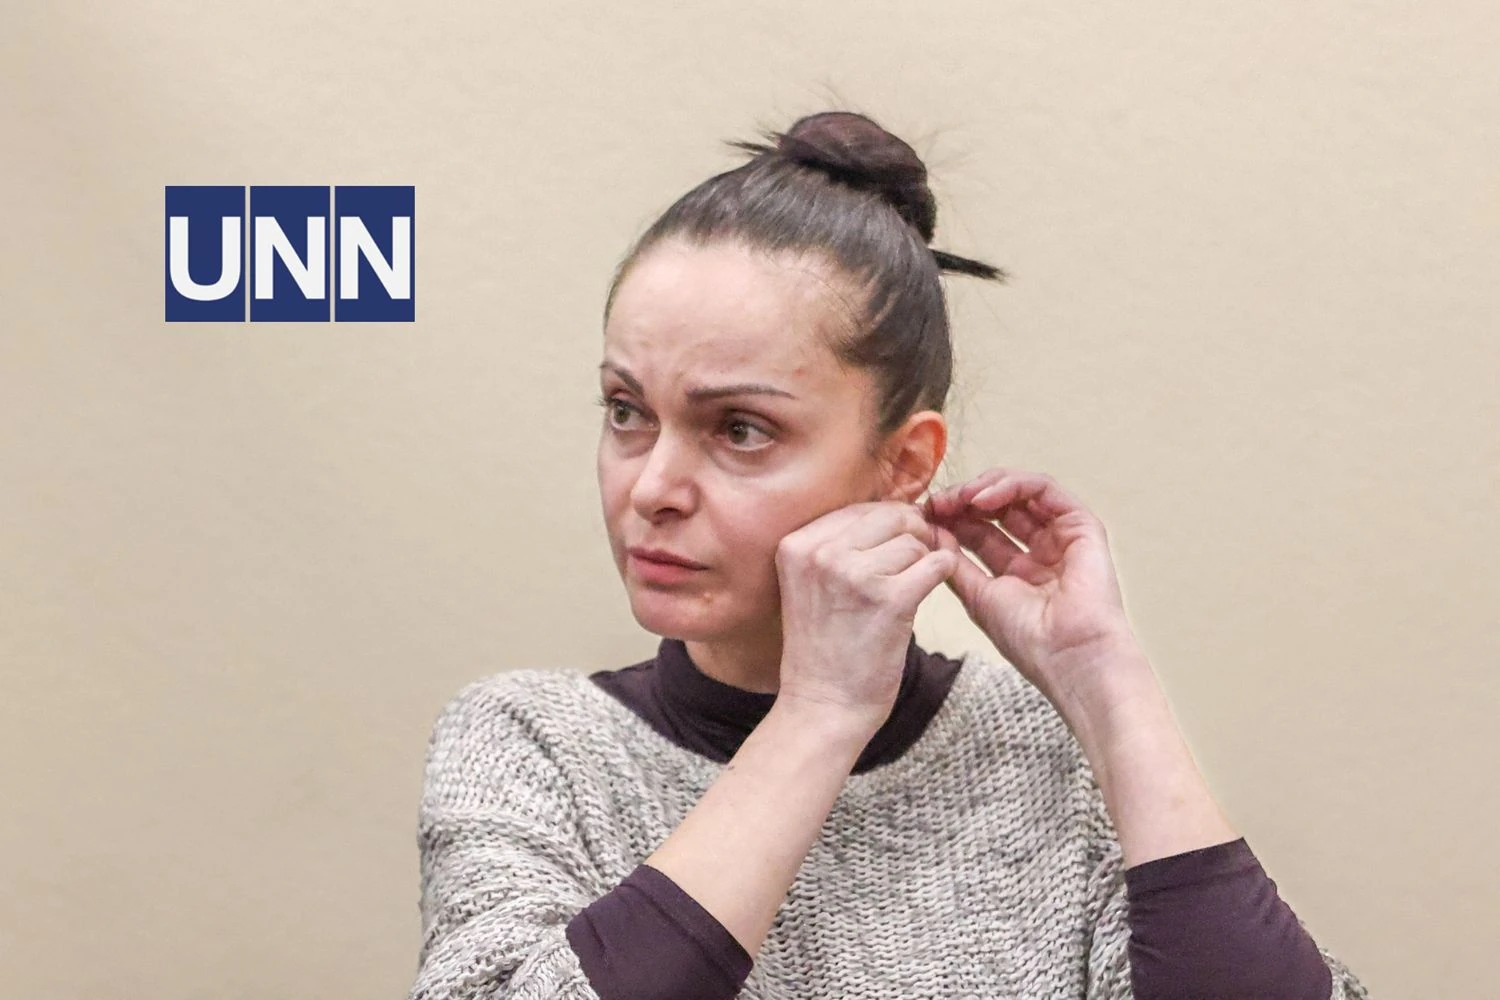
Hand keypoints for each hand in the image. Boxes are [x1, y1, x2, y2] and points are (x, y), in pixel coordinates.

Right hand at [775, 500, 957, 731]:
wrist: (823, 705)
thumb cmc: (824, 648)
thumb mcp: (812, 584)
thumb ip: (842, 546)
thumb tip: (901, 514)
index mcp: (796, 544)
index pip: (859, 509)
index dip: (887, 525)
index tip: (892, 550)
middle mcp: (821, 553)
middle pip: (890, 517)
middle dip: (911, 536)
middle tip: (911, 565)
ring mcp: (854, 574)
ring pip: (914, 542)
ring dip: (922, 563)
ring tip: (908, 591)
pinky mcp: (890, 599)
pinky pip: (935, 564)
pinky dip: (940, 574)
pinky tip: (928, 592)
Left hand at [922, 469, 1136, 709]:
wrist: (1070, 655)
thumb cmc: (1029, 639)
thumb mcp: (978, 597)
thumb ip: (955, 564)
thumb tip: (931, 533)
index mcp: (1018, 572)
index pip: (980, 532)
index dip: (952, 519)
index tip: (924, 515)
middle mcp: (1041, 551)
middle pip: (998, 509)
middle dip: (964, 500)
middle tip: (938, 501)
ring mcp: (1062, 536)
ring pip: (1020, 492)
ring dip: (984, 488)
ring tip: (959, 497)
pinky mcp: (1082, 524)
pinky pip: (1044, 489)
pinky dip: (1011, 485)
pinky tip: (984, 498)